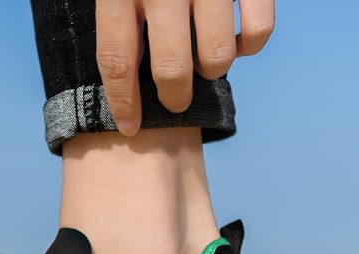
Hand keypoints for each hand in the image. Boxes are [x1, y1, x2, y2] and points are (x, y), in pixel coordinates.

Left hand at [96, 0, 274, 134]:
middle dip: (174, 97)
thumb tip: (109, 61)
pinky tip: (235, 40)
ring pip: (215, 57)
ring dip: (211, 70)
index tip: (131, 128)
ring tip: (203, 60)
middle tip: (174, 101)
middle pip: (171, 70)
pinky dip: (248, 46)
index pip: (117, 62)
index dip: (123, 103)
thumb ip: (111, 11)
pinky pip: (258, 32)